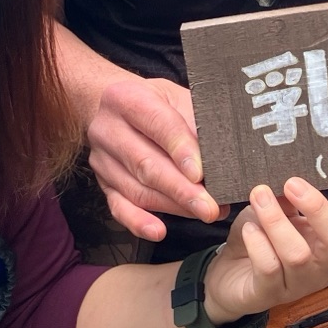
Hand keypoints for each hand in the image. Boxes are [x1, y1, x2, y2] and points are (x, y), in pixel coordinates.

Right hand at [87, 74, 219, 240]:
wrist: (109, 106)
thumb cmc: (152, 102)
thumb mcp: (175, 97)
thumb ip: (195, 121)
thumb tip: (224, 154)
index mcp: (127, 98)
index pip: (158, 124)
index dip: (181, 150)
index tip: (201, 173)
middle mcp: (108, 128)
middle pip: (146, 163)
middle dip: (181, 189)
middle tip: (209, 206)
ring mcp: (102, 159)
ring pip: (137, 189)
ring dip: (172, 206)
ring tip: (202, 213)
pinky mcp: (103, 183)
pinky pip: (118, 206)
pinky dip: (138, 221)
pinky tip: (158, 230)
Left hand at [202, 179, 327, 321]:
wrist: (228, 275)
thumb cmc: (261, 239)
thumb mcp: (279, 212)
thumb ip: (290, 198)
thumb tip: (294, 176)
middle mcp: (322, 266)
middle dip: (317, 208)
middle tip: (291, 183)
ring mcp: (298, 284)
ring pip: (298, 254)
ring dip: (277, 221)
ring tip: (259, 196)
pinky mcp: (269, 294)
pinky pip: (269, 267)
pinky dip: (258, 243)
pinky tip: (248, 228)